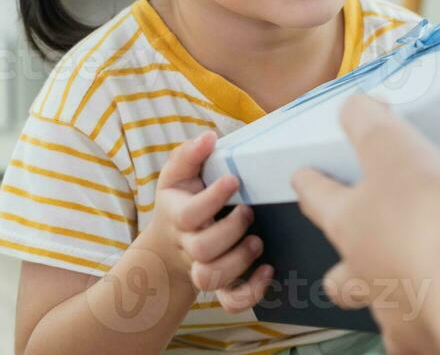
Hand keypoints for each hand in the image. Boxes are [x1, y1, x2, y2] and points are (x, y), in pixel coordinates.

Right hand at [149, 132, 274, 311]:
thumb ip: (190, 154)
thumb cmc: (182, 199)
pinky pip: (231, 301)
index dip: (212, 198)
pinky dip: (250, 292)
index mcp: (178, 215)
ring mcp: (203, 267)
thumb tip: (209, 137)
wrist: (171, 242)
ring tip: (257, 240)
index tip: (234, 180)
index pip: (189, 214)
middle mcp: (189, 245)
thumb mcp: (179, 174)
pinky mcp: (221, 285)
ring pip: (212, 277)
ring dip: (239, 261)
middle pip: (202, 249)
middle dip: (230, 231)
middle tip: (248, 210)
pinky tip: (268, 271)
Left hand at [290, 95, 439, 353]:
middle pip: (338, 275)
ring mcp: (391, 308)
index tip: (300, 176)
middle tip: (354, 252)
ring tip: (408, 280)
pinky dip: (425, 323)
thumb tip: (353, 107)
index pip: (317, 198)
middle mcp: (361, 272)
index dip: (308, 182)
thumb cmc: (427, 219)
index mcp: (347, 225)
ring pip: (377, 305)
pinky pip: (416, 334)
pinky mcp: (424, 335)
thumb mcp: (392, 144)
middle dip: (340, 265)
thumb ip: (368, 120)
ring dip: (387, 292)